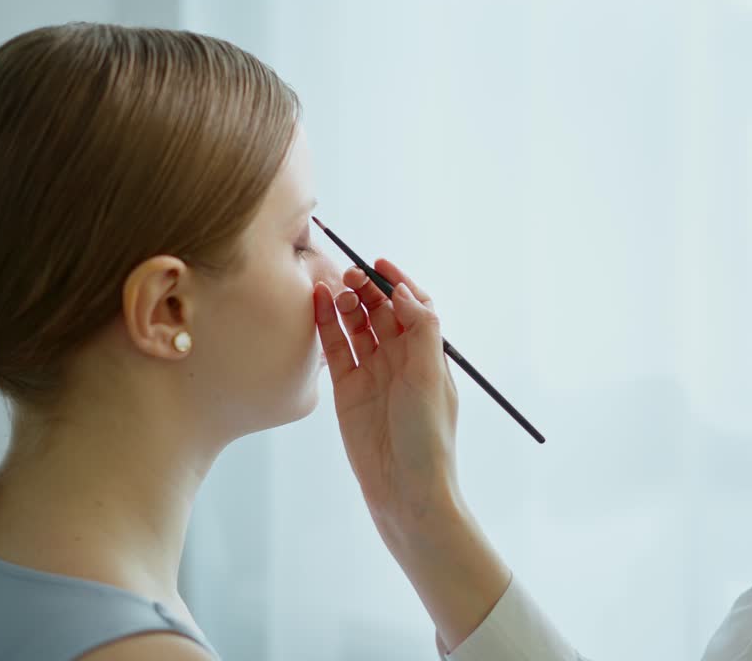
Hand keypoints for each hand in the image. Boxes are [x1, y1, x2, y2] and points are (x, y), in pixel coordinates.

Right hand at [314, 259, 460, 536]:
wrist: (404, 489)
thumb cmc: (427, 437)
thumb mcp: (433, 379)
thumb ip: (421, 331)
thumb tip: (404, 291)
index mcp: (428, 355)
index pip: (413, 307)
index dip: (398, 282)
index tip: (380, 264)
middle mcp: (401, 360)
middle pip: (382, 312)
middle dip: (367, 290)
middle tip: (350, 274)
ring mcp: (373, 373)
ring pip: (357, 326)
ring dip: (347, 304)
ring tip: (333, 288)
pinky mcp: (347, 389)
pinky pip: (336, 349)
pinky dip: (327, 325)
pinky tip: (319, 304)